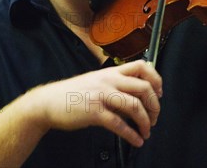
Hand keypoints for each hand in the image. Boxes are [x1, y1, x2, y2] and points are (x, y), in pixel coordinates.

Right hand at [28, 60, 161, 146]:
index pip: (142, 66)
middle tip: (155, 117)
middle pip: (144, 87)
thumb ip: (115, 83)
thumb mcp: (96, 80)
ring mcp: (101, 95)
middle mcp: (108, 81)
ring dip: (146, 121)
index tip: (159, 93)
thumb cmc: (73, 93)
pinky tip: (136, 140)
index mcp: (111, 72)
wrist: (47, 102)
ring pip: (134, 106)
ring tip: (146, 131)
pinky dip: (132, 134)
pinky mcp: (94, 112)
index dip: (156, 79)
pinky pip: (119, 124)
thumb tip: (137, 93)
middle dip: (155, 105)